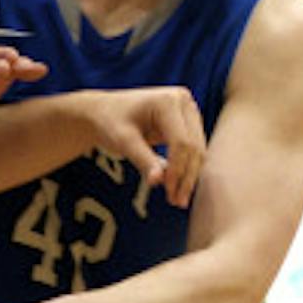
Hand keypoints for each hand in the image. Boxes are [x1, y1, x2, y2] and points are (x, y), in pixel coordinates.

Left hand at [72, 83, 206, 209]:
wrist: (104, 111)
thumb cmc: (110, 122)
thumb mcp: (123, 141)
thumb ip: (142, 159)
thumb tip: (158, 182)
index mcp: (167, 101)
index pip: (181, 141)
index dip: (177, 169)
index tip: (168, 191)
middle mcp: (183, 101)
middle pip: (194, 146)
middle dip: (186, 176)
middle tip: (177, 202)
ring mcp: (188, 110)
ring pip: (198, 149)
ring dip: (189, 176)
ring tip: (178, 200)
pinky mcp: (188, 122)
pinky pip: (193, 149)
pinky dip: (187, 169)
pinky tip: (178, 189)